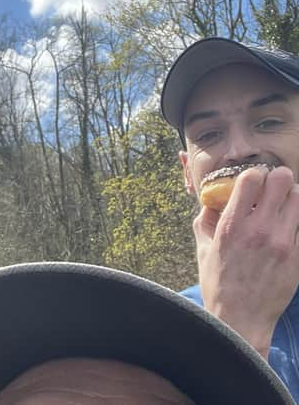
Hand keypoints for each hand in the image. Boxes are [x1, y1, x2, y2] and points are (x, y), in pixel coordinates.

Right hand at [193, 166, 298, 358]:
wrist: (240, 318)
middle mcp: (259, 230)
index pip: (251, 178)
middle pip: (282, 180)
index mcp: (232, 226)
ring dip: (291, 197)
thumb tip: (213, 198)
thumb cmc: (218, 283)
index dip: (252, 175)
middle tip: (272, 188)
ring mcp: (283, 242)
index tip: (251, 182)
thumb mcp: (203, 248)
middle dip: (277, 179)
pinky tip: (287, 227)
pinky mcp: (298, 255)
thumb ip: (207, 218)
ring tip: (283, 207)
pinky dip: (295, 220)